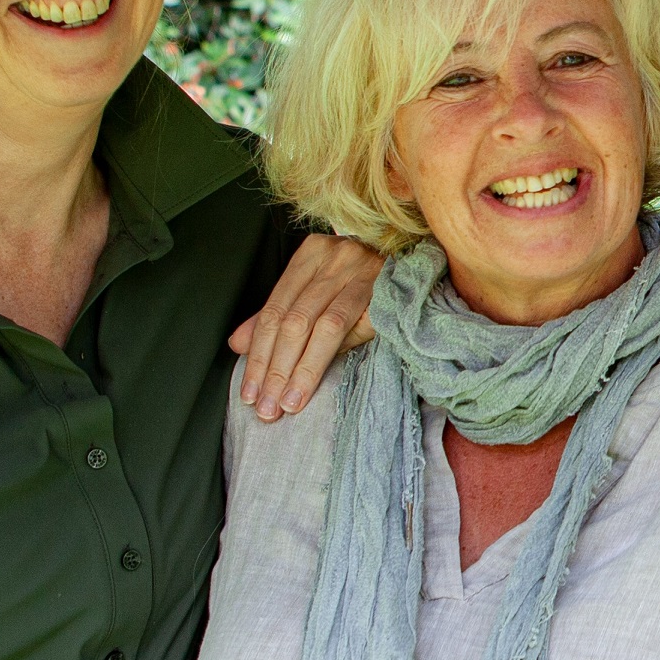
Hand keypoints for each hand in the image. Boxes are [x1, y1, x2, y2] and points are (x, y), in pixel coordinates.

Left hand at [228, 232, 382, 419]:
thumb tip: (237, 344)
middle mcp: (334, 256)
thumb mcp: (317, 297)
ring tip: (283, 403)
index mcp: (312, 254)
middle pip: (290, 319)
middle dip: (272, 367)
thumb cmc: (366, 285)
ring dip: (294, 370)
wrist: (421, 274)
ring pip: (314, 325)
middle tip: (264, 405)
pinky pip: (343, 326)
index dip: (258, 352)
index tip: (250, 390)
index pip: (274, 309)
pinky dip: (318, 360)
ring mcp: (360, 270)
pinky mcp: (383, 290)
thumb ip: (278, 317)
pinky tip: (308, 386)